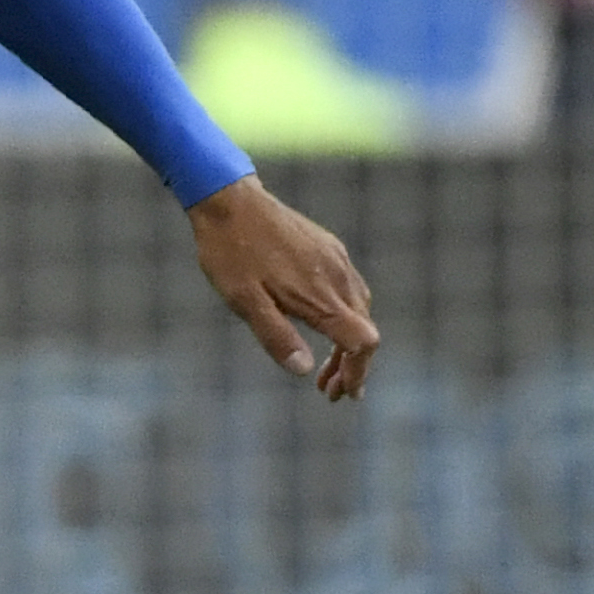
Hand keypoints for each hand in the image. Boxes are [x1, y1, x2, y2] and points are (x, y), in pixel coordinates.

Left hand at [190, 174, 379, 402]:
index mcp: (320, 295)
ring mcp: (335, 259)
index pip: (361, 342)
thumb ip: (276, 336)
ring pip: (359, 309)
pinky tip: (324, 324)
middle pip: (364, 330)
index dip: (358, 372)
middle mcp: (337, 276)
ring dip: (348, 342)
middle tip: (330, 391)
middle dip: (352, 365)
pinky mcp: (328, 247)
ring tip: (326, 367)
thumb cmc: (231, 253)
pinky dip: (345, 316)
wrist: (229, 200)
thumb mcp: (243, 301)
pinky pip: (350, 288)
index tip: (344, 393)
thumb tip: (304, 371)